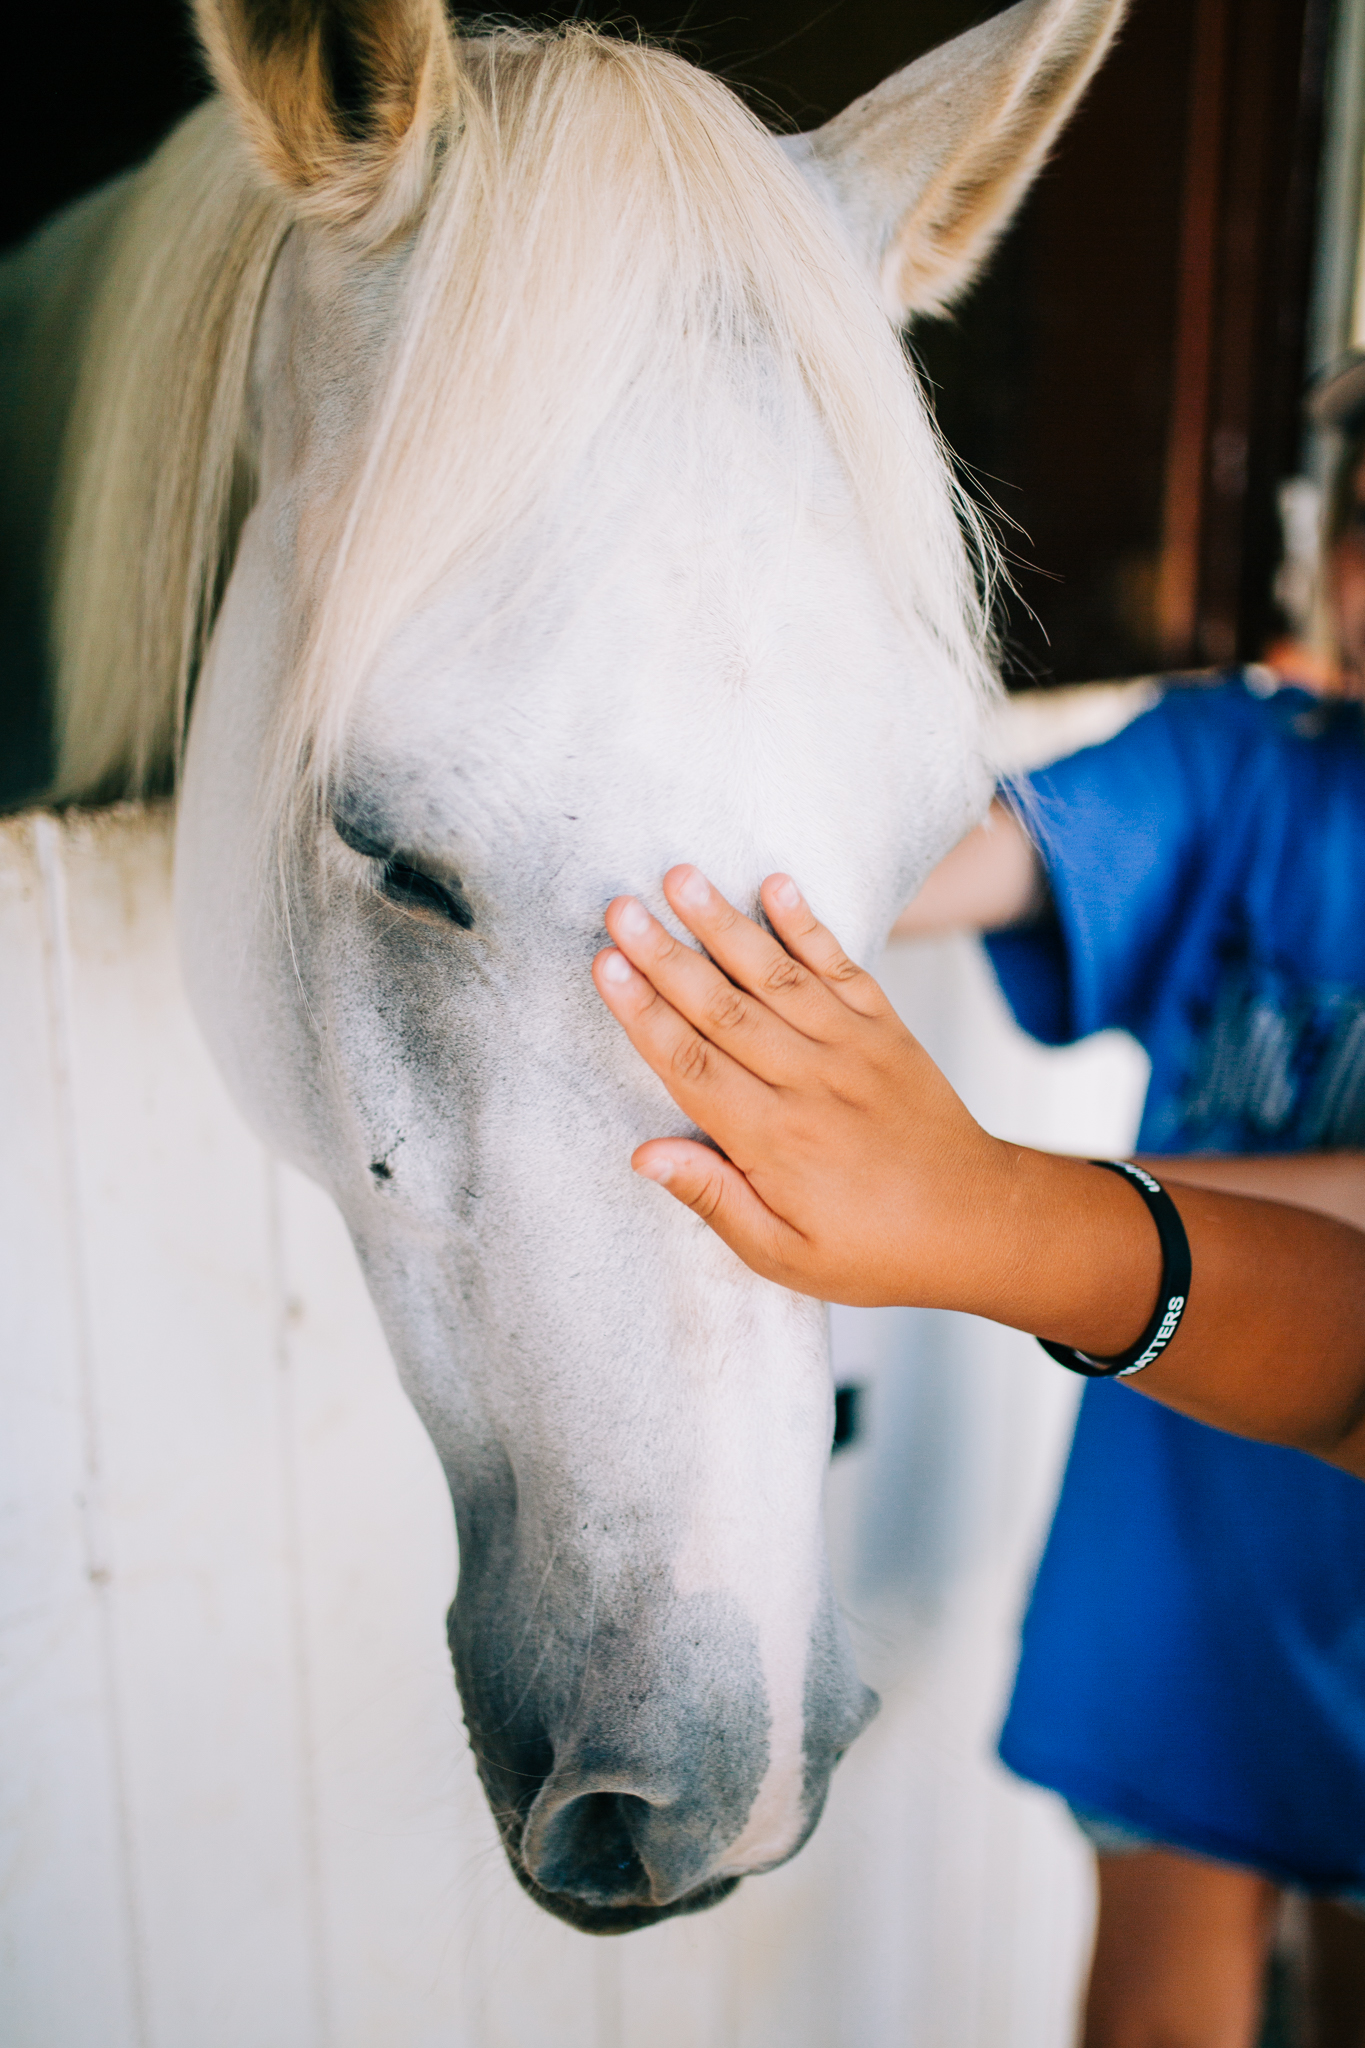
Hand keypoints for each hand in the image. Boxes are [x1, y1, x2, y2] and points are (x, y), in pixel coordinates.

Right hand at [591, 869, 1364, 1477]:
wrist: (978, 1222)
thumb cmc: (875, 1249)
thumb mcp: (785, 1255)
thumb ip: (714, 1198)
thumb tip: (644, 1154)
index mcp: (774, 1140)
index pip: (691, 1065)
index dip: (643, 1014)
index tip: (605, 967)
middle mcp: (809, 1082)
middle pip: (721, 1008)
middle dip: (665, 955)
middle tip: (619, 908)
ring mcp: (851, 1047)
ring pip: (774, 975)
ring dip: (724, 924)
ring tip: (680, 879)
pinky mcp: (884, 1029)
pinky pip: (840, 966)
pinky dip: (808, 925)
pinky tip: (776, 886)